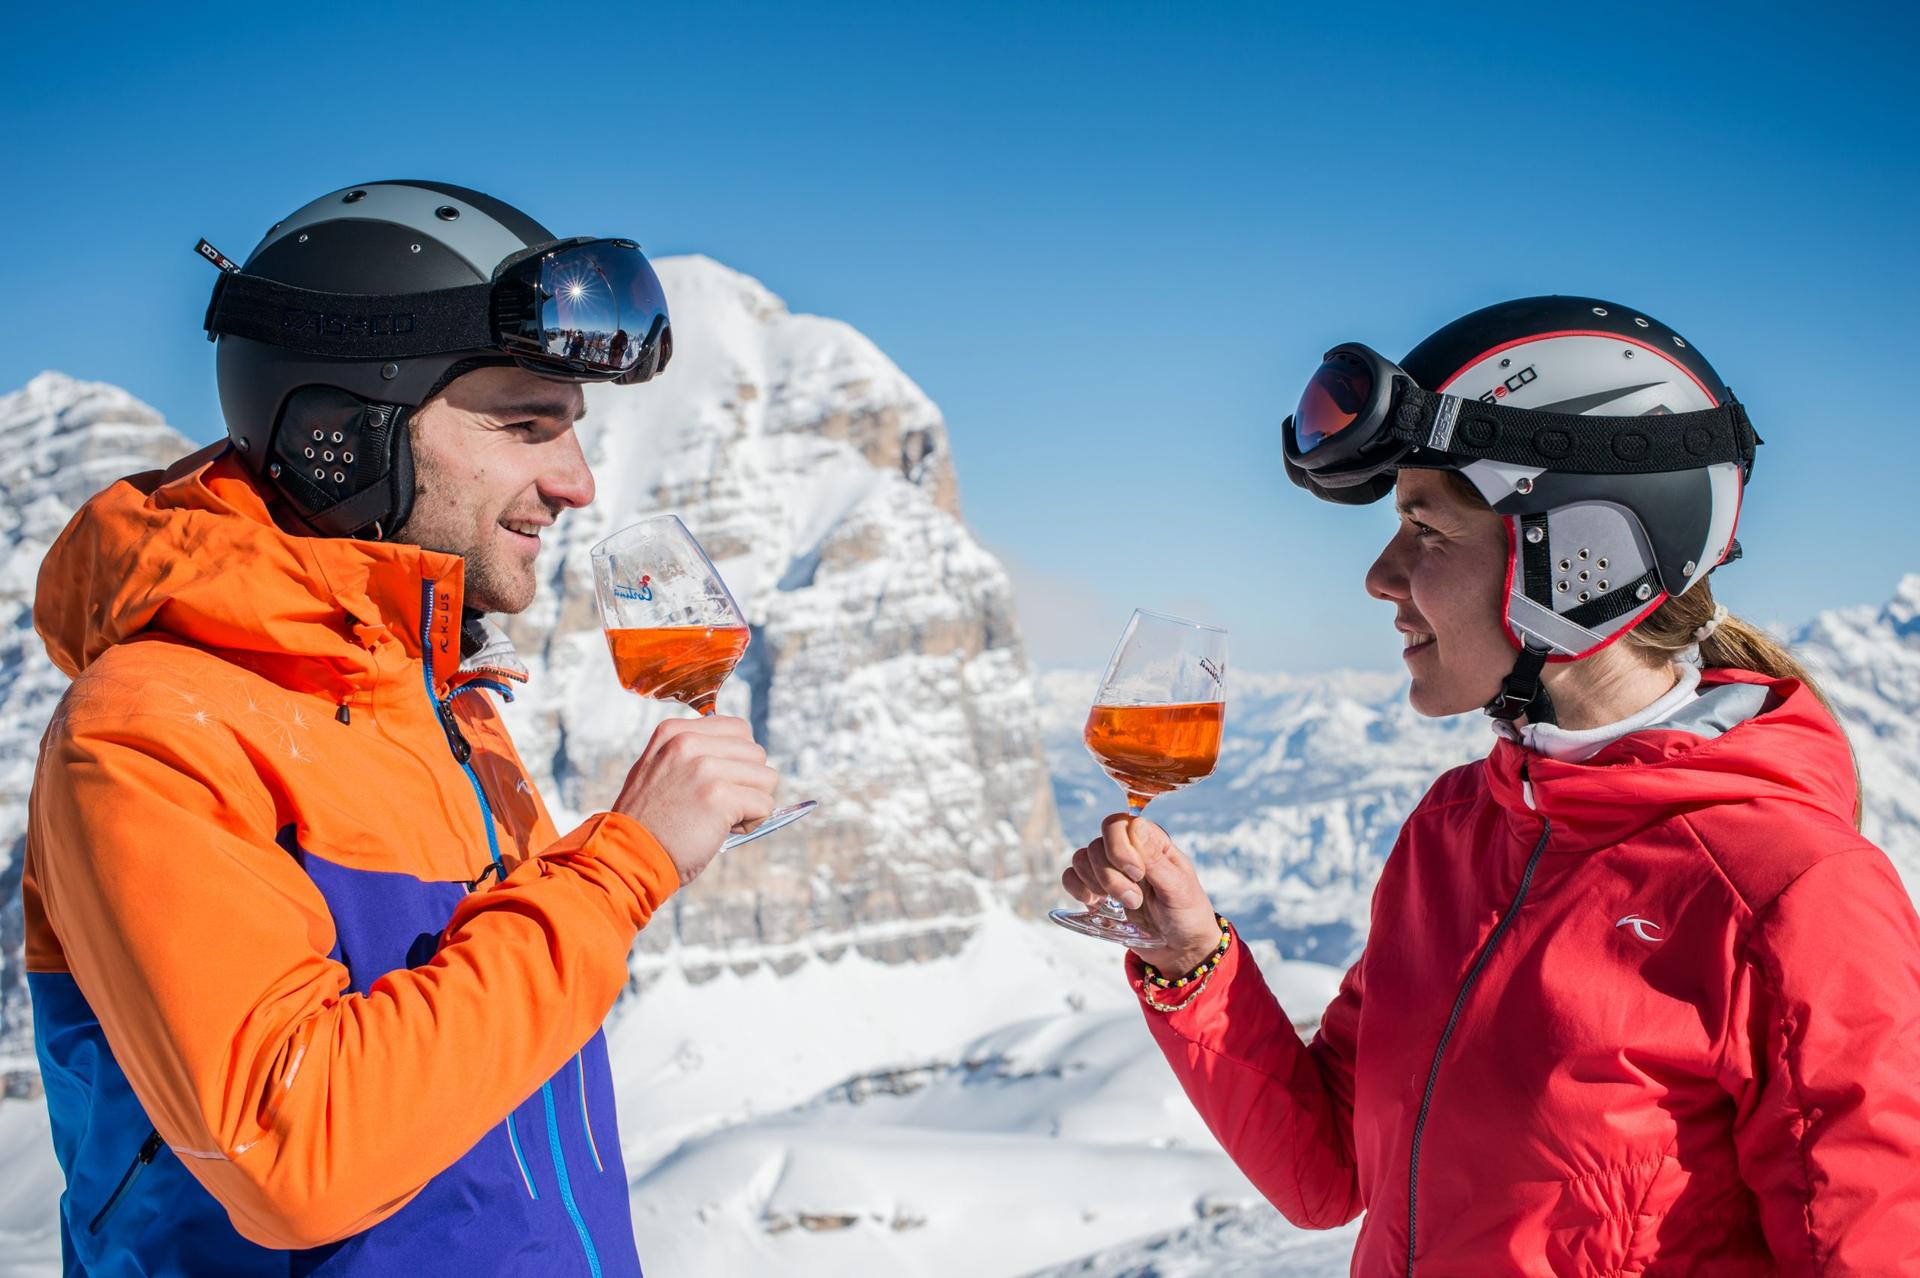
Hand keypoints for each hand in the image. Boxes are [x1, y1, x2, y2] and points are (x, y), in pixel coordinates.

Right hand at [612, 716, 777, 885]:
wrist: (628, 856)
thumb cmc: (648, 822)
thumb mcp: (658, 769)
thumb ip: (691, 753)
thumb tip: (741, 754)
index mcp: (674, 732)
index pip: (739, 729)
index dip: (738, 761)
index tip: (716, 784)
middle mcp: (688, 743)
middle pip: (756, 753)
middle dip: (747, 783)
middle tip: (718, 806)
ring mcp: (705, 767)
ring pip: (767, 777)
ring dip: (752, 803)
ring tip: (721, 818)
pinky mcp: (719, 796)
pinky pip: (764, 804)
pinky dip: (752, 822)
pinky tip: (724, 831)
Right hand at [1061, 813, 1221, 974]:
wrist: (1180, 948)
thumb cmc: (1187, 914)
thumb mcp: (1178, 887)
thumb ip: (1154, 858)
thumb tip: (1135, 823)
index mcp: (1150, 842)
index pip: (1117, 825)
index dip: (1119, 848)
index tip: (1138, 875)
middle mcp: (1127, 851)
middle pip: (1096, 845)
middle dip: (1111, 878)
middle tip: (1135, 901)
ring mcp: (1109, 871)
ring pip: (1081, 859)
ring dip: (1097, 885)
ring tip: (1124, 906)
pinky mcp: (1097, 891)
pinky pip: (1071, 878)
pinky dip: (1078, 889)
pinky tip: (1096, 903)